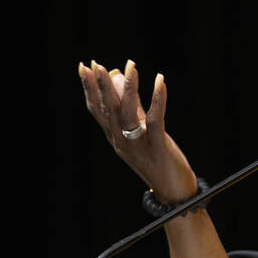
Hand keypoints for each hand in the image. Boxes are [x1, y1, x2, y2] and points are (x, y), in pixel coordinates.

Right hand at [78, 59, 197, 204]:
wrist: (174, 193)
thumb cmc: (159, 160)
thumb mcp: (142, 132)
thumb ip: (132, 108)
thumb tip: (120, 79)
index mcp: (116, 138)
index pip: (98, 111)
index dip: (90, 89)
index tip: (84, 68)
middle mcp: (122, 142)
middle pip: (109, 111)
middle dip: (101, 86)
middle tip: (96, 64)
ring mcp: (138, 146)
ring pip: (129, 114)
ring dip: (129, 89)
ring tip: (130, 66)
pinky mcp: (157, 148)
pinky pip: (155, 121)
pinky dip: (157, 99)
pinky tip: (160, 81)